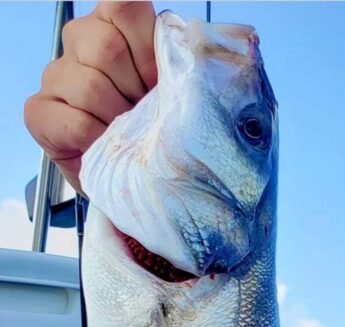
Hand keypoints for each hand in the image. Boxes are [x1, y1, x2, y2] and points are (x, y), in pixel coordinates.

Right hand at [23, 1, 156, 192]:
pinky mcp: (38, 111)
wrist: (129, 176)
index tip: (157, 82)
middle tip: (142, 115)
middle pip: (107, 47)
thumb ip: (174, 59)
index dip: (147, 47)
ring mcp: (55, 74)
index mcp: (112, 24)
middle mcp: (79, 39)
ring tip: (125, 133)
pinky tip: (103, 145)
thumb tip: (191, 49)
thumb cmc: (152, 127)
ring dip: (117, 119)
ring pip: (90, 86)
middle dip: (134, 91)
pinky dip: (98, 140)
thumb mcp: (172, 89)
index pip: (124, 5)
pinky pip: (74, 122)